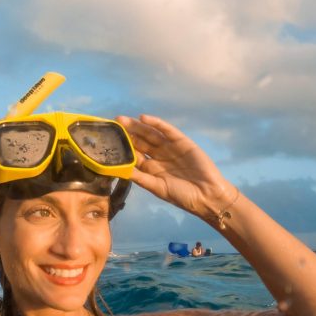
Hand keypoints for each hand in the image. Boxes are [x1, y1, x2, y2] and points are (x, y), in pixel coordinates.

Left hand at [117, 114, 235, 219]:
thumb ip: (140, 178)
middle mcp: (159, 156)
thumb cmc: (182, 196)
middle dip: (127, 134)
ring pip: (150, 134)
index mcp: (151, 169)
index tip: (108, 142)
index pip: (133, 155)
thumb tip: (119, 170)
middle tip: (113, 125)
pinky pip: (167, 131)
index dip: (122, 148)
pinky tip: (144, 119)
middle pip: (140, 142)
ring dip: (137, 126)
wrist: (207, 195)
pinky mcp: (182, 142)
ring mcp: (170, 148)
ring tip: (123, 120)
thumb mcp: (157, 187)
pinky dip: (157, 123)